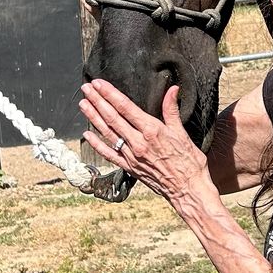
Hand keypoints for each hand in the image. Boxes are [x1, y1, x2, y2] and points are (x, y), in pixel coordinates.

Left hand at [79, 79, 212, 206]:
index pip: (125, 107)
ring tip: (83, 104)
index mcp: (152, 130)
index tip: (99, 83)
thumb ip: (172, 109)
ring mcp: (131, 156)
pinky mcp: (129, 168)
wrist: (188, 189)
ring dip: (94, 118)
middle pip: (113, 118)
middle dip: (98, 101)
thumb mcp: (182, 132)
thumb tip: (172, 88)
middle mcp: (138, 142)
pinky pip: (110, 154)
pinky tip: (87, 134)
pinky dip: (97, 144)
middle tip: (86, 88)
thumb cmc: (189, 161)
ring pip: (108, 133)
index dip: (110, 94)